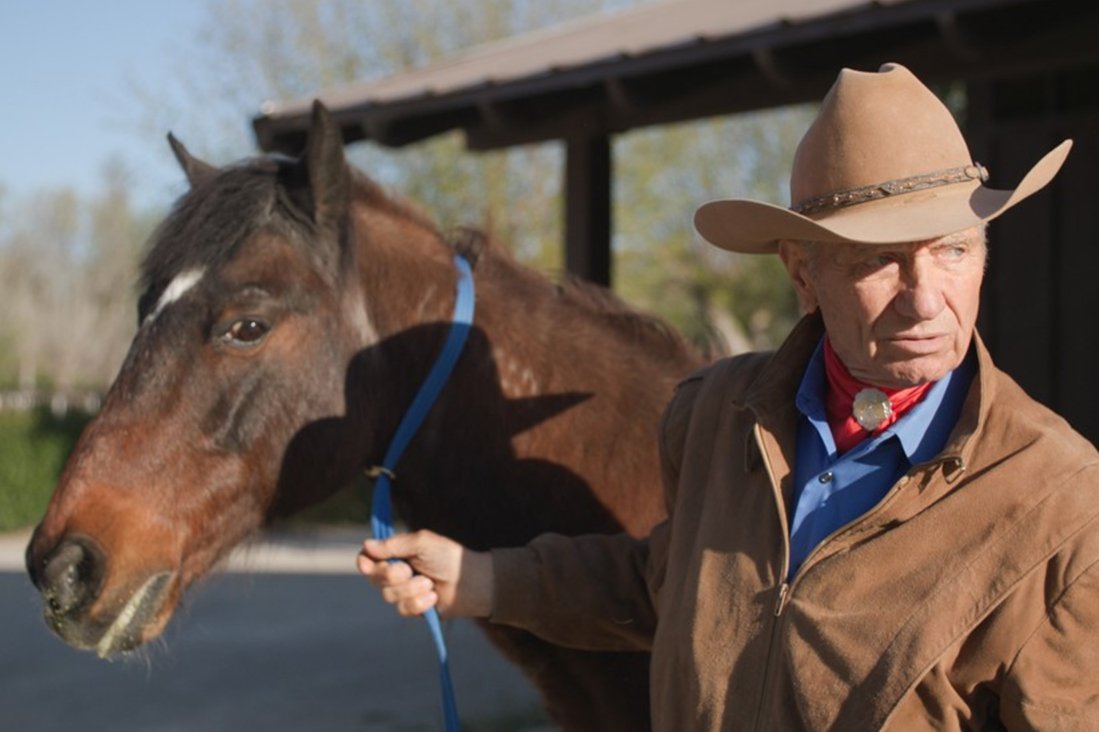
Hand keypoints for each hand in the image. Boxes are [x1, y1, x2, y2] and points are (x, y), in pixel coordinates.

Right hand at [357, 530, 492, 618]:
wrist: (472, 582)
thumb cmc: (449, 557)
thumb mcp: (423, 543)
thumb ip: (395, 545)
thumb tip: (367, 545)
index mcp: (397, 554)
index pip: (368, 558)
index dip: (364, 562)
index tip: (367, 563)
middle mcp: (396, 573)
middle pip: (374, 578)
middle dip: (391, 575)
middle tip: (408, 570)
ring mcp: (404, 592)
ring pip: (388, 596)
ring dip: (410, 589)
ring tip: (429, 583)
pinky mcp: (413, 609)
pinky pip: (403, 610)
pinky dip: (418, 603)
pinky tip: (433, 597)